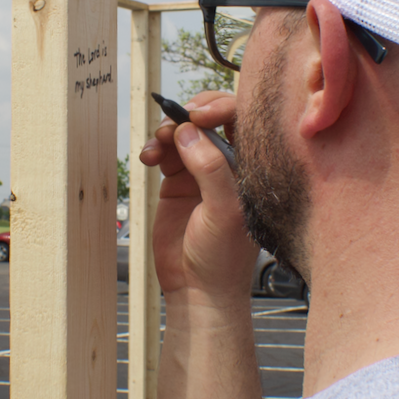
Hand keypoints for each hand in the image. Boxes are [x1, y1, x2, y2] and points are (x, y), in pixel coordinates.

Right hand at [140, 91, 258, 307]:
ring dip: (167, 131)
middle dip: (190, 114)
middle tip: (174, 122)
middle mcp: (228, 164)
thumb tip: (188, 132)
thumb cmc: (223, 257)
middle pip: (210, 119)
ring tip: (156, 146)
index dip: (218, 108)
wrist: (197, 289)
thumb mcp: (225, 211)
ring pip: (184, 132)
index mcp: (250, 166)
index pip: (241, 120)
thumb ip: (210, 169)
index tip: (196, 116)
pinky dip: (154, 148)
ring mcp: (201, 172)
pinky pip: (165, 152)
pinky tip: (148, 158)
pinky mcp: (177, 183)